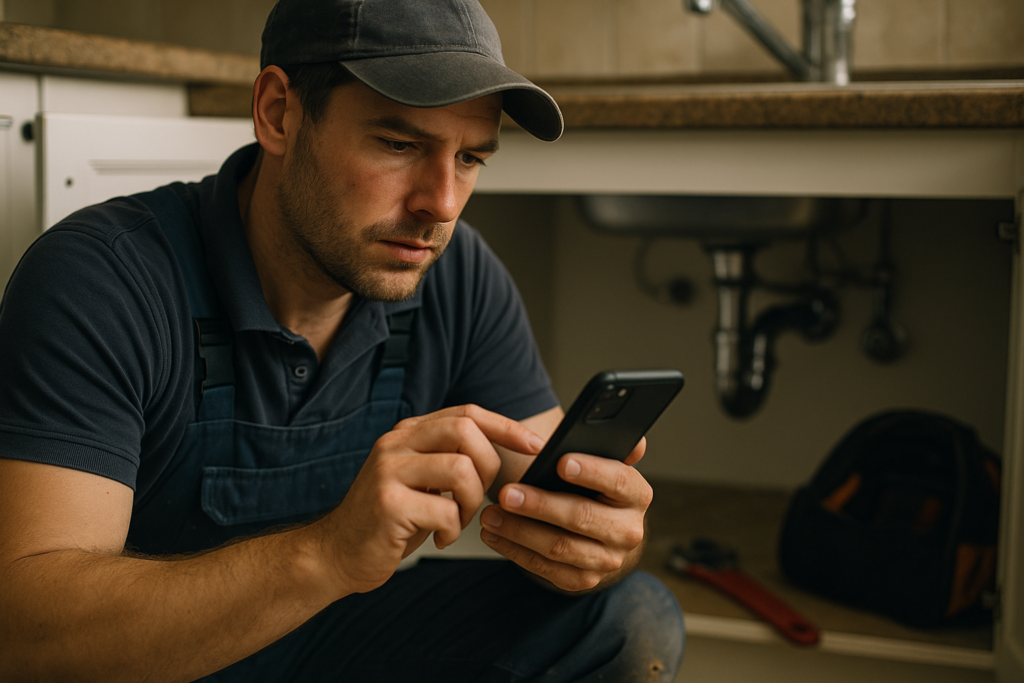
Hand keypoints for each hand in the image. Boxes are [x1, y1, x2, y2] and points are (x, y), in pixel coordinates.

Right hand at [312, 405, 544, 595]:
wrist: (337, 553)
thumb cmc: (387, 520)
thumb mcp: (420, 478)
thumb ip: (450, 457)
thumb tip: (506, 449)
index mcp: (408, 433)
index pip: (466, 412)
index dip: (506, 426)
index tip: (534, 445)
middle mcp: (396, 443)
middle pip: (466, 431)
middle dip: (488, 468)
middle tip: (477, 497)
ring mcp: (389, 471)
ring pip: (462, 470)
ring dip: (471, 504)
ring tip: (454, 520)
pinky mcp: (388, 503)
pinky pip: (445, 511)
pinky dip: (452, 531)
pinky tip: (437, 536)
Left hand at [479, 438, 651, 591]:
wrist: (598, 529)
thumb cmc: (592, 487)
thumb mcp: (601, 462)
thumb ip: (608, 447)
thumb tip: (634, 441)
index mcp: (636, 494)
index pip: (618, 481)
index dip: (591, 471)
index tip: (559, 462)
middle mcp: (628, 531)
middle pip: (582, 517)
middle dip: (540, 505)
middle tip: (507, 493)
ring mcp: (608, 560)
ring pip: (560, 546)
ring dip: (519, 530)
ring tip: (491, 515)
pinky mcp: (584, 579)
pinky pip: (546, 568)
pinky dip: (515, 551)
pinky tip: (495, 535)